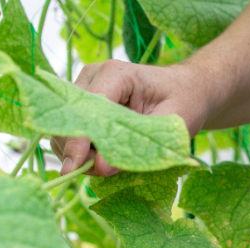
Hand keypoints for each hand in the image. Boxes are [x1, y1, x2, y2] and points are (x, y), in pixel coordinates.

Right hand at [51, 60, 210, 176]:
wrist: (184, 90)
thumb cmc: (183, 101)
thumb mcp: (171, 126)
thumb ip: (138, 147)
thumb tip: (100, 168)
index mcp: (116, 74)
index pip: (87, 109)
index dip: (78, 140)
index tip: (75, 168)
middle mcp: (93, 76)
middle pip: (69, 118)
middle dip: (77, 150)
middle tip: (101, 171)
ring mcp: (85, 89)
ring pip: (65, 127)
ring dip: (78, 153)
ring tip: (107, 164)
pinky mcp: (83, 104)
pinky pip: (70, 131)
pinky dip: (81, 150)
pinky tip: (103, 157)